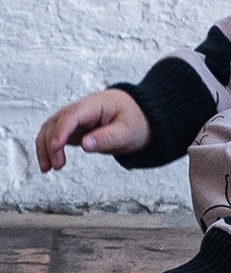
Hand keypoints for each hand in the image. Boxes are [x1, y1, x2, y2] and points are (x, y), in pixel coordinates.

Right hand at [36, 89, 150, 172]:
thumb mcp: (127, 132)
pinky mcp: (74, 128)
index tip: (55, 147)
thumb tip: (84, 145)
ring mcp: (76, 118)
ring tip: (48, 168)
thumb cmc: (136, 121)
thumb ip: (107, 138)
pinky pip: (55, 135)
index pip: (72, 114)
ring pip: (51, 128)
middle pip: (57, 121)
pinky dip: (48, 148)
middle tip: (57, 165)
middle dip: (51, 143)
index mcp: (96, 104)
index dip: (61, 130)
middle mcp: (82, 108)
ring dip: (45, 146)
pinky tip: (49, 163)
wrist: (143, 117)